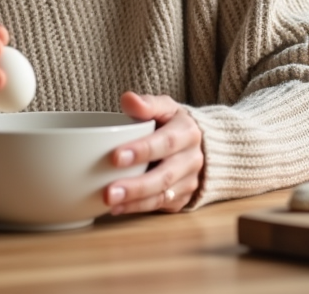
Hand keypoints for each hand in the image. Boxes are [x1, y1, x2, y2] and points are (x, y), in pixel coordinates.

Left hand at [105, 92, 203, 214]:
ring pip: (162, 196)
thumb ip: (147, 104)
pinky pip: (160, 207)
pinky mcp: (181, 198)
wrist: (199, 144)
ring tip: (109, 202)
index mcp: (188, 132)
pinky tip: (116, 208)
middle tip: (108, 192)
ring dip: (135, 202)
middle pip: (164, 176)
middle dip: (136, 186)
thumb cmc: (172, 123)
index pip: (166, 142)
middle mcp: (192, 159)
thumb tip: (128, 99)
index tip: (115, 157)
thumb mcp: (164, 107)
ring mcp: (189, 182)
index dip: (142, 151)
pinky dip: (137, 209)